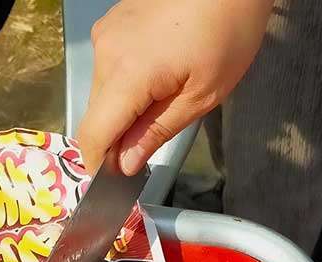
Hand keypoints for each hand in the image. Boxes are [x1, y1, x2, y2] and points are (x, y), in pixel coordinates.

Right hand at [76, 0, 273, 174]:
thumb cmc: (228, 30)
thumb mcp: (203, 94)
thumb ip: (156, 132)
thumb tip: (124, 165)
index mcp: (127, 76)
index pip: (92, 136)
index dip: (99, 163)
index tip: (116, 177)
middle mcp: (105, 54)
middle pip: (96, 115)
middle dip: (118, 133)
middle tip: (154, 133)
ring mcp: (104, 36)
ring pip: (101, 91)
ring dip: (123, 105)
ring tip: (163, 90)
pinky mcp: (110, 24)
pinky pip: (107, 67)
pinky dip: (125, 80)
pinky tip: (157, 67)